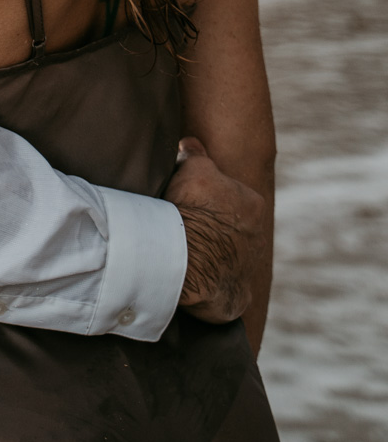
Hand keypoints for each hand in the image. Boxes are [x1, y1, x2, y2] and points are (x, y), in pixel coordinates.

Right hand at [167, 136, 265, 323]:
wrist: (183, 257)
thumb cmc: (190, 208)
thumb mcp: (192, 168)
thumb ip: (197, 155)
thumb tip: (192, 145)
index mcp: (254, 206)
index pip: (235, 197)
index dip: (210, 198)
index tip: (190, 202)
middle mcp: (259, 239)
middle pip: (235, 230)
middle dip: (216, 229)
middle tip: (187, 228)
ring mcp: (249, 271)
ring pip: (230, 259)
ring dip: (213, 257)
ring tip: (186, 254)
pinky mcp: (237, 297)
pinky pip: (225, 290)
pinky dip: (212, 287)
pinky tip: (194, 281)